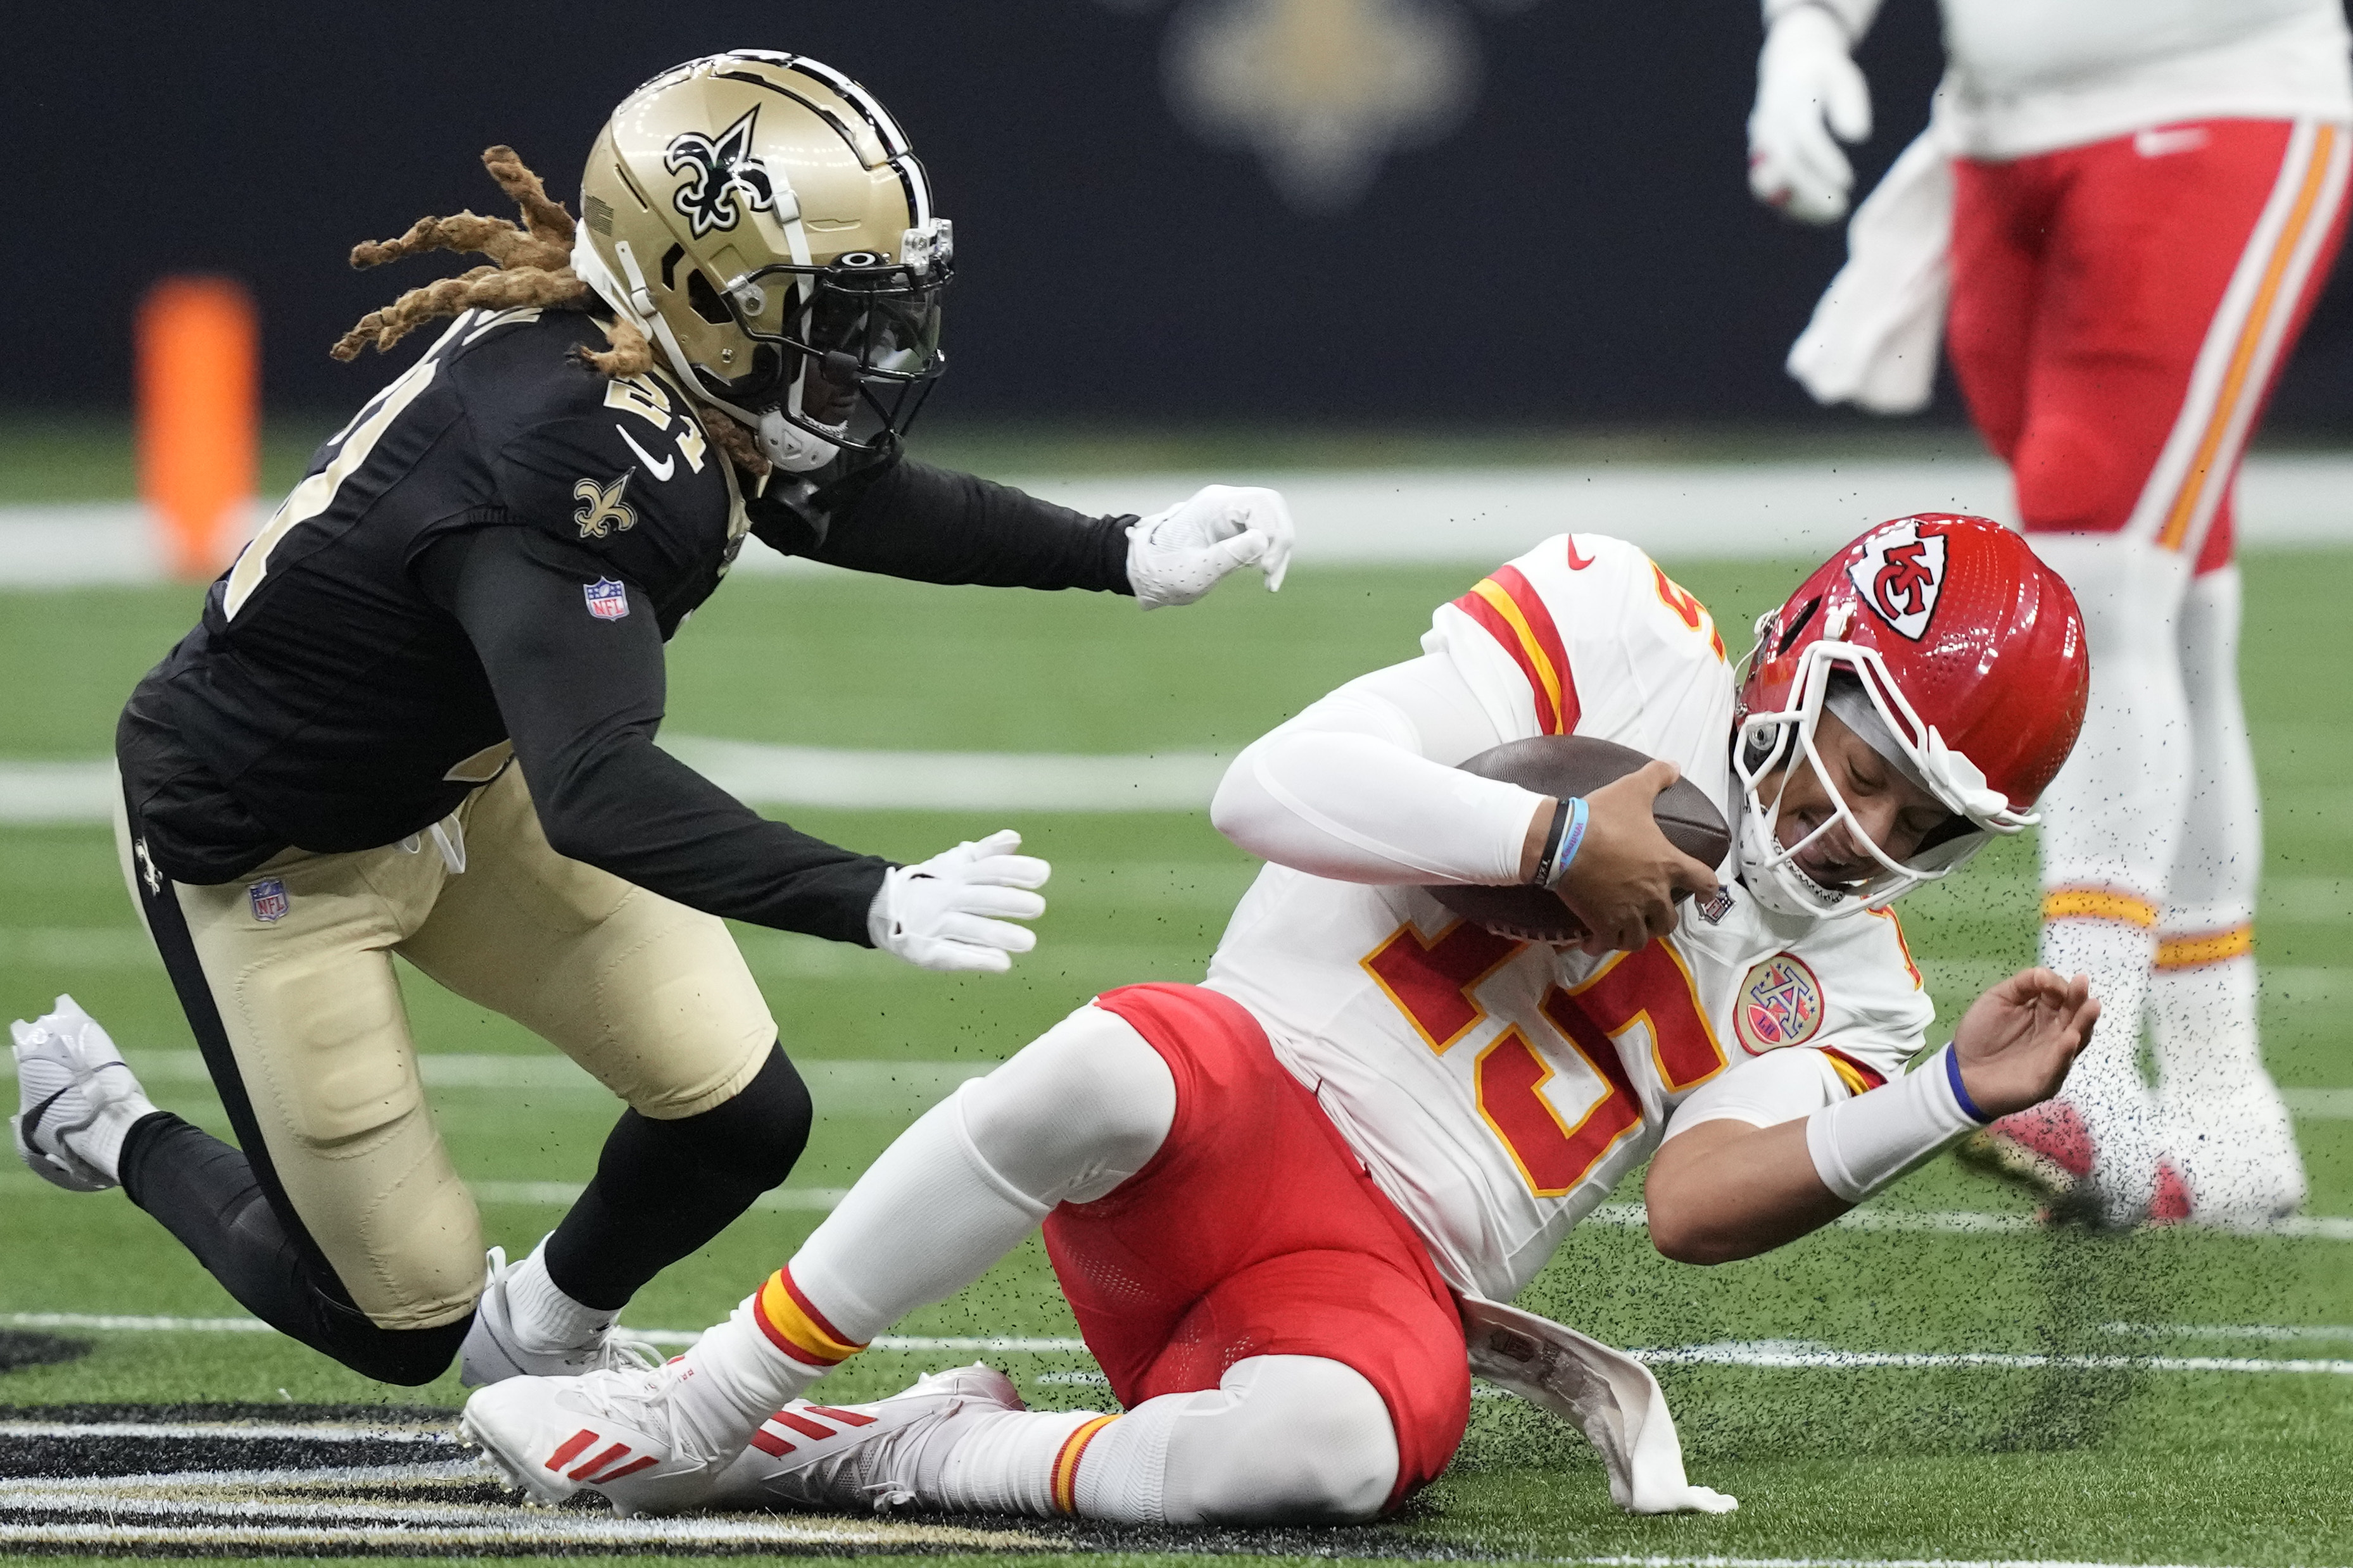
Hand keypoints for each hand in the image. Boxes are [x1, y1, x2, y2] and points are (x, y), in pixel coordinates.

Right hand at [867, 830, 1049, 972]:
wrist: (881, 907)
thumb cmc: (932, 883)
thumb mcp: (955, 863)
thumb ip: (987, 853)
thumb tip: (1014, 838)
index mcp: (956, 874)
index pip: (989, 869)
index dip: (1015, 870)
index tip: (1042, 874)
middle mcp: (946, 897)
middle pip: (982, 898)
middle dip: (1010, 901)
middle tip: (1038, 907)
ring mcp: (935, 925)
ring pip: (970, 929)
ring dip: (1000, 935)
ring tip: (1028, 941)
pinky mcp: (927, 952)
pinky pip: (953, 955)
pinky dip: (977, 959)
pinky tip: (1002, 963)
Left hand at [1125, 485, 1294, 609]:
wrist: (1143, 573)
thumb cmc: (1163, 573)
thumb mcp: (1194, 572)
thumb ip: (1227, 556)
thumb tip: (1264, 540)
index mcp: (1212, 505)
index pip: (1260, 504)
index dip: (1272, 533)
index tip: (1265, 567)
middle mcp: (1224, 502)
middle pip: (1272, 507)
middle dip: (1279, 540)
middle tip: (1270, 574)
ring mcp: (1230, 513)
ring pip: (1272, 520)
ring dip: (1278, 549)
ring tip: (1270, 582)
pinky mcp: (1234, 528)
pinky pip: (1264, 533)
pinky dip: (1270, 554)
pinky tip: (1266, 577)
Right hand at [1552, 761, 1721, 954]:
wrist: (1562, 842)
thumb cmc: (1602, 817)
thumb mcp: (1633, 789)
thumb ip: (1657, 776)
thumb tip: (1675, 767)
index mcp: (1669, 864)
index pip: (1705, 883)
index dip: (1708, 890)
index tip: (1704, 895)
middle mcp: (1655, 893)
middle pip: (1670, 920)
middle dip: (1663, 917)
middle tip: (1651, 910)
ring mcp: (1630, 912)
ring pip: (1644, 937)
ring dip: (1639, 932)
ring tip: (1629, 927)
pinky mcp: (1604, 924)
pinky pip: (1612, 944)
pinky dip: (1606, 943)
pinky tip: (1595, 940)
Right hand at [1747, 6, 1871, 224]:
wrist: (1786, 65)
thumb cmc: (1824, 74)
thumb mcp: (1842, 76)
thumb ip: (1850, 103)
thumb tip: (1859, 137)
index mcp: (1792, 99)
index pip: (1804, 134)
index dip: (1824, 160)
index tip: (1848, 181)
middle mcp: (1770, 124)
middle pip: (1784, 164)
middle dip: (1811, 190)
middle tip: (1842, 209)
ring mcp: (1759, 143)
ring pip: (1768, 184)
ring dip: (1798, 205)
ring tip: (1833, 216)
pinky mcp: (1759, 160)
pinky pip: (1768, 192)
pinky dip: (1791, 207)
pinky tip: (1819, 215)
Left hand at [1949, 968, 2100, 1118]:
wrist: (1962, 1072)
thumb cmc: (1981, 1033)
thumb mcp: (1998, 999)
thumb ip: (2023, 984)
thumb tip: (2046, 974)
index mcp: (2044, 1012)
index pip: (2061, 996)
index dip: (2059, 986)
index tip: (2047, 980)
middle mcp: (2055, 1033)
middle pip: (2074, 1015)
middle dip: (2079, 999)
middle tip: (2082, 983)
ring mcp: (2054, 1056)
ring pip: (2076, 1038)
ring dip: (2084, 1022)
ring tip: (2091, 1007)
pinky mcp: (2047, 1079)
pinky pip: (2060, 1065)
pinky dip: (2066, 1051)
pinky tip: (2070, 1037)